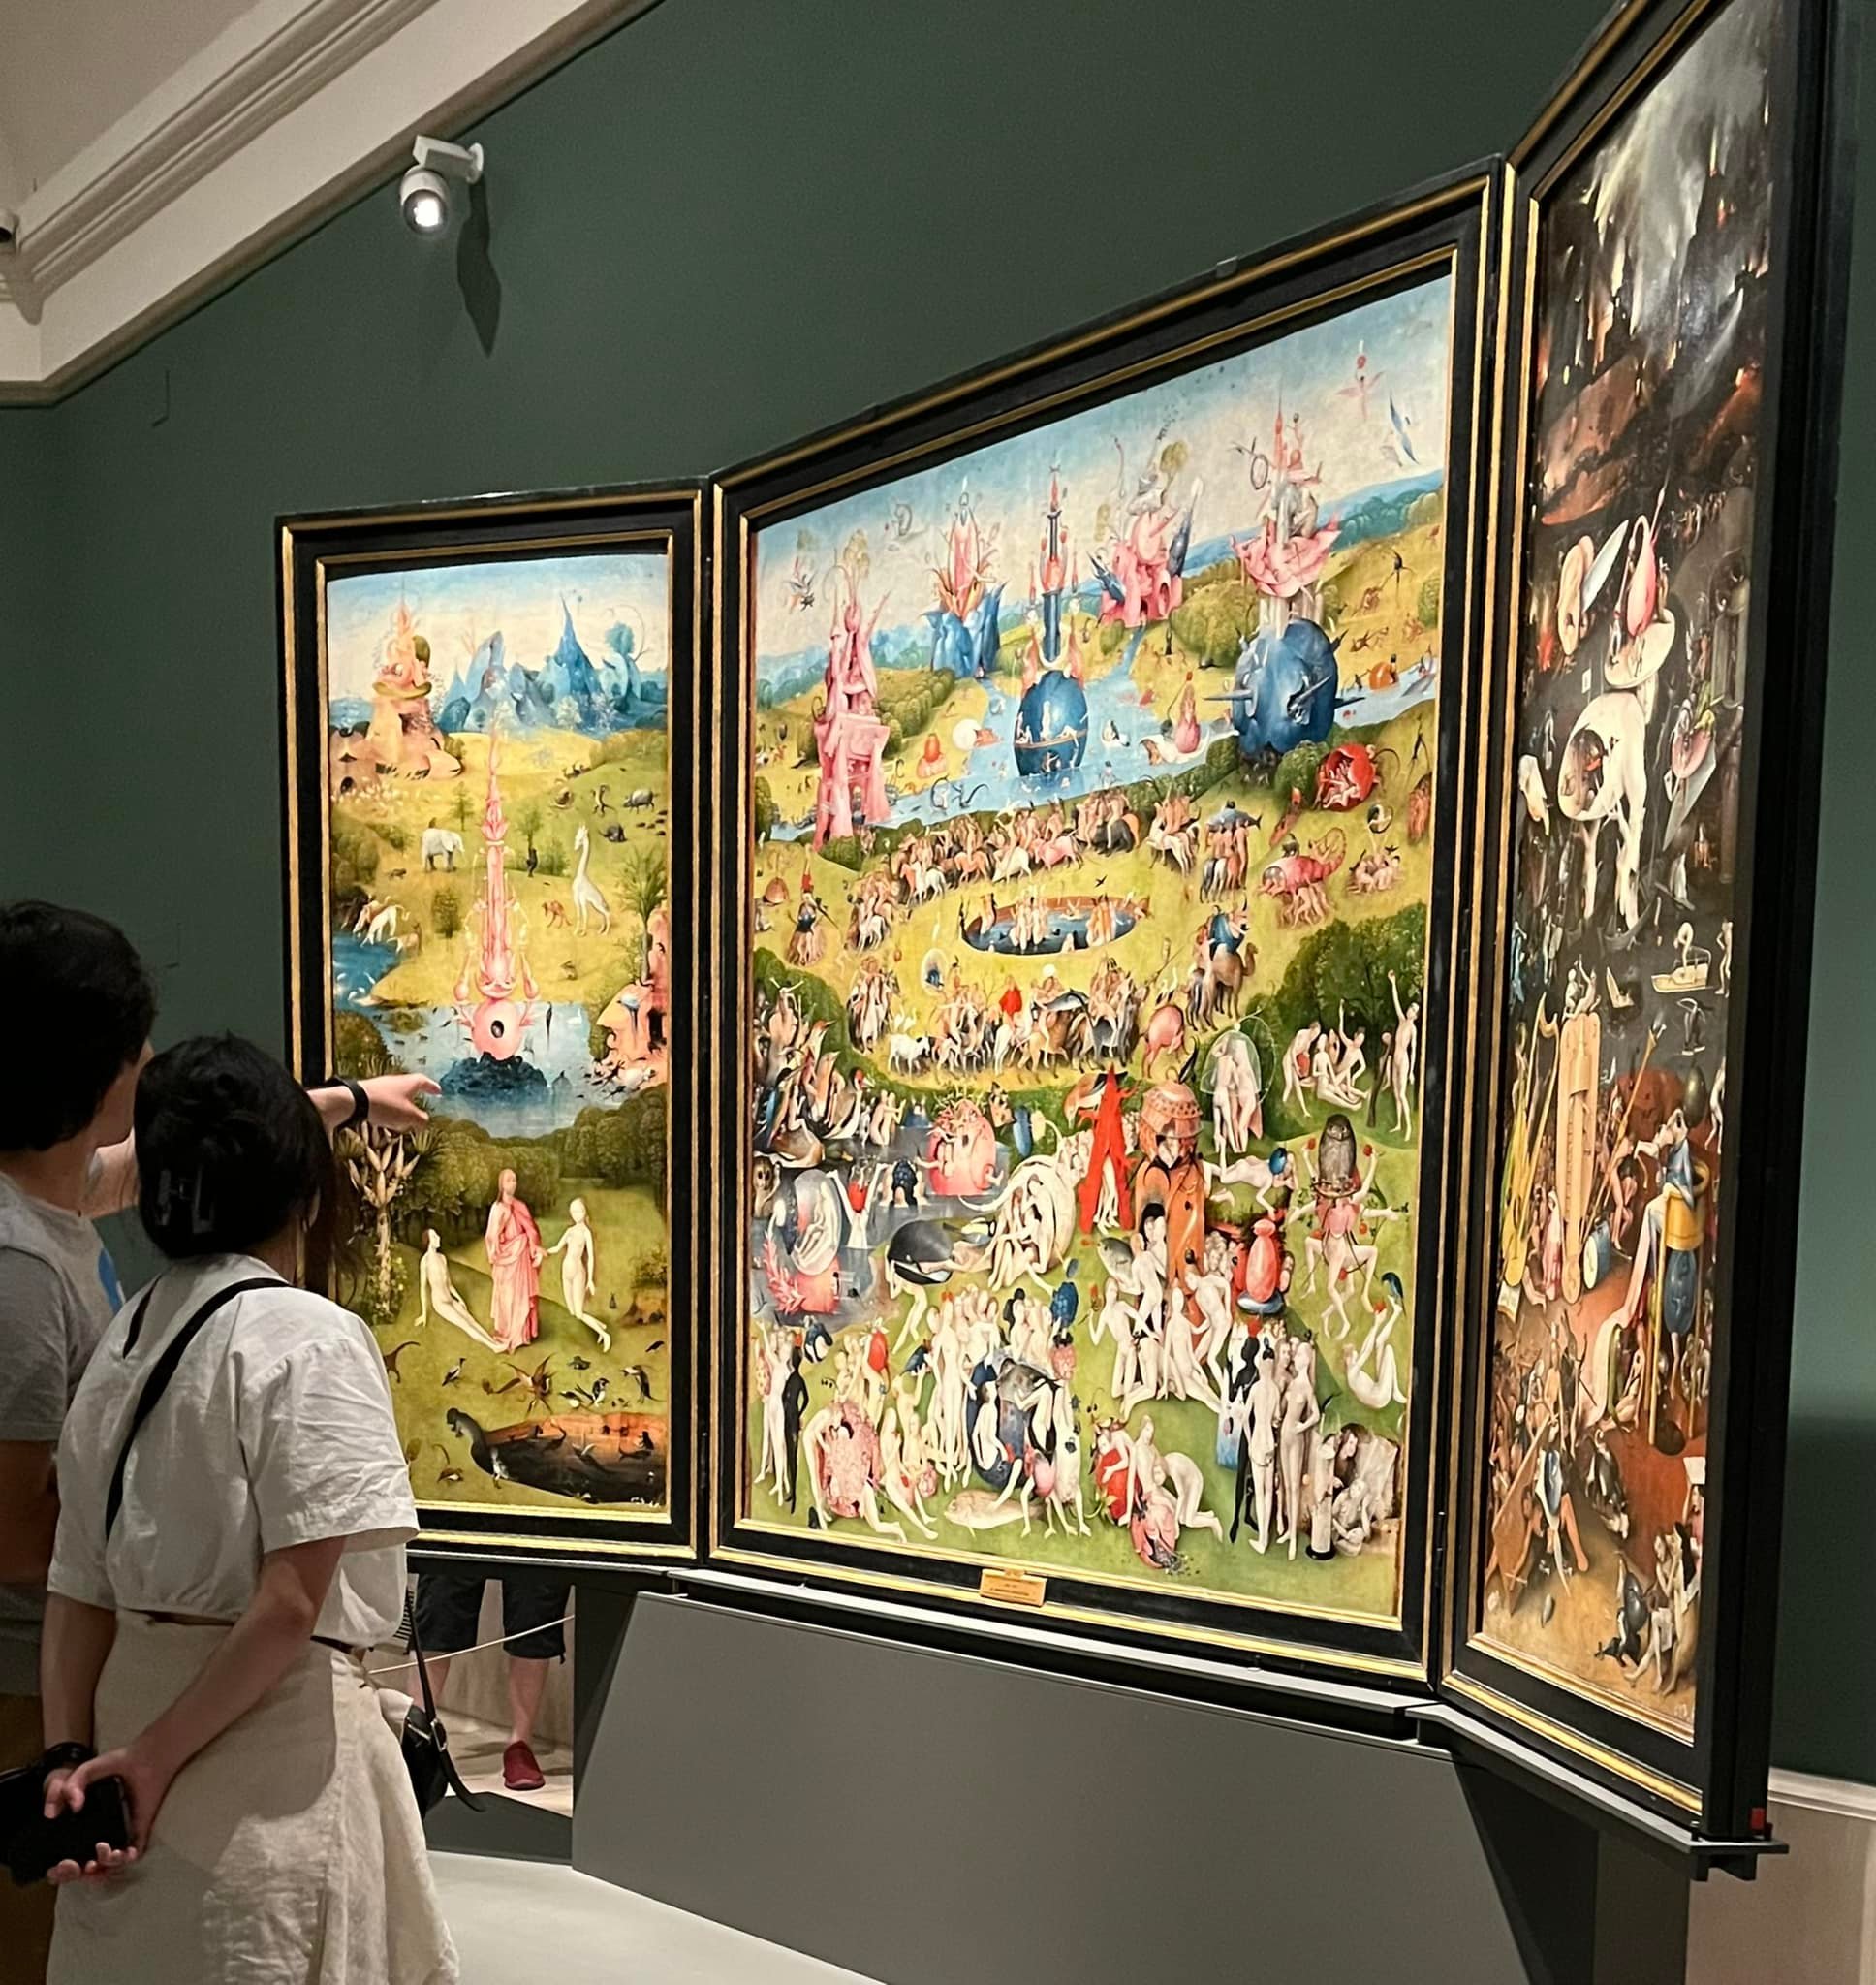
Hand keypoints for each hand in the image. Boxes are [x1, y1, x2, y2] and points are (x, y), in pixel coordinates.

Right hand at [42, 1739, 174, 1878]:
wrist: (144, 1758)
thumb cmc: (115, 1765)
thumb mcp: (85, 1772)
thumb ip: (69, 1786)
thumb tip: (66, 1809)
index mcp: (84, 1827)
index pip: (68, 1859)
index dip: (60, 1870)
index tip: (53, 1868)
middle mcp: (101, 1835)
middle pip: (85, 1869)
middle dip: (75, 1874)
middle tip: (71, 1865)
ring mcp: (120, 1836)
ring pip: (108, 1866)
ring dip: (103, 1865)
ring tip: (102, 1848)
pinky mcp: (139, 1832)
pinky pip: (132, 1854)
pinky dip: (127, 1857)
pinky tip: (123, 1851)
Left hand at [362, 1074, 440, 1131]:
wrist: (356, 1100)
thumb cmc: (387, 1105)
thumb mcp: (409, 1116)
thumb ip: (421, 1120)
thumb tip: (425, 1122)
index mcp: (411, 1083)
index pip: (426, 1082)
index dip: (433, 1088)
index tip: (438, 1091)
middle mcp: (399, 1080)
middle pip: (411, 1087)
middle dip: (417, 1097)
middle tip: (422, 1104)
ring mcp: (384, 1085)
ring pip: (398, 1094)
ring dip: (403, 1104)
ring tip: (405, 1117)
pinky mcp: (372, 1091)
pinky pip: (386, 1099)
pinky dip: (391, 1107)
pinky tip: (388, 1118)